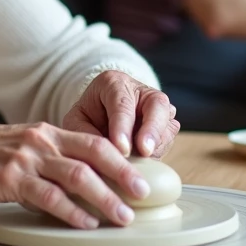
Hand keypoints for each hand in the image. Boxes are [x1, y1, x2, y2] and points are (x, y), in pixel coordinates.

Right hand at [0, 123, 150, 229]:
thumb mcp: (21, 145)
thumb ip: (49, 156)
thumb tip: (79, 178)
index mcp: (46, 131)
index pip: (94, 141)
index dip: (121, 158)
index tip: (141, 175)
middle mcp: (41, 140)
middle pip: (94, 154)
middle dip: (123, 174)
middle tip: (143, 193)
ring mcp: (27, 159)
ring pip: (77, 177)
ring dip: (105, 198)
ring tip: (122, 215)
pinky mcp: (11, 179)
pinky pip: (49, 197)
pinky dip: (71, 212)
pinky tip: (85, 223)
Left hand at [62, 70, 178, 157]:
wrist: (100, 116)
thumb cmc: (88, 118)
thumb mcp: (77, 122)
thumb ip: (87, 134)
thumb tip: (105, 155)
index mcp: (113, 82)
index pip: (122, 103)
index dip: (123, 126)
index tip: (122, 148)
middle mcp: (141, 90)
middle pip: (156, 104)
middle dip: (151, 130)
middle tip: (144, 152)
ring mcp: (158, 106)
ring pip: (167, 123)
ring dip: (156, 145)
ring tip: (142, 163)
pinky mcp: (167, 123)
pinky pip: (169, 139)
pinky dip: (158, 152)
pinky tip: (145, 163)